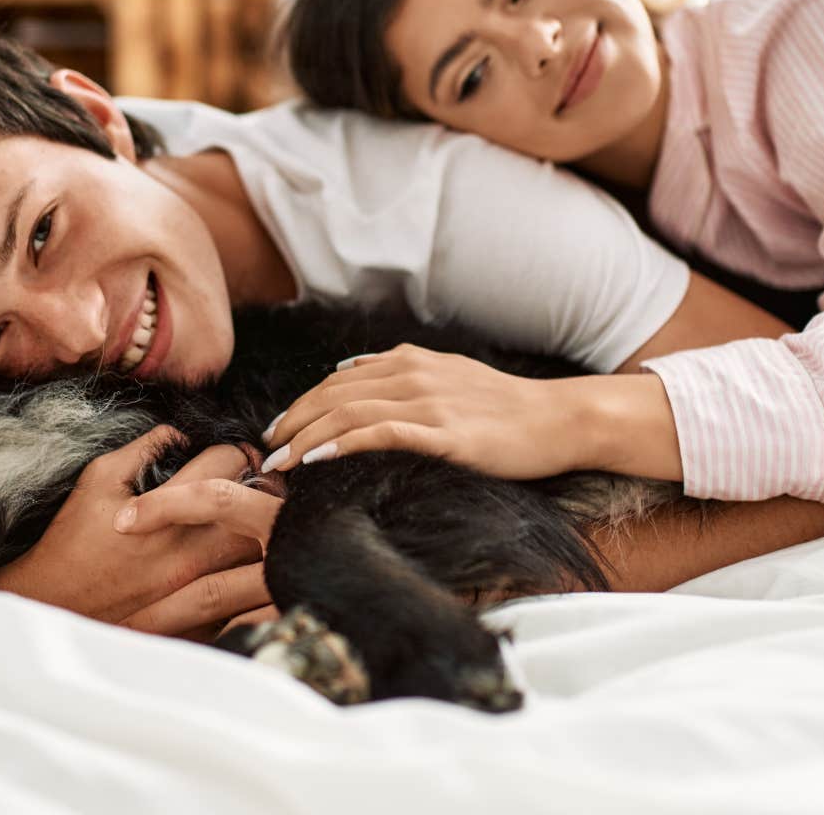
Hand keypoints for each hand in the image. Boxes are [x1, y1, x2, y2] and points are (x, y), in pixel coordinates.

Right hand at [0, 428, 274, 639]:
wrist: (54, 603)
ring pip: (258, 547)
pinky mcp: (201, 617)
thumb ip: (145, 448)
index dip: (232, 447)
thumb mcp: (101, 478)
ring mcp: (200, 587)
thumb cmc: (73, 538)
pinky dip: (246, 566)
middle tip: (248, 478)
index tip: (226, 452)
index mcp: (170, 513)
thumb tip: (178, 431)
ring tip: (247, 514)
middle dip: (256, 483)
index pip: (228, 462)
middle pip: (257, 503)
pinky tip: (236, 555)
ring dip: (257, 525)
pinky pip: (243, 587)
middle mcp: (192, 551)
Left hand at [258, 343, 597, 478]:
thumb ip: (402, 375)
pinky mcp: (443, 433)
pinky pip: (378, 434)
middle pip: (331, 396)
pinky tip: (314, 461)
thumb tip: (349, 373)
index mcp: (410, 361)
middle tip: (264, 450)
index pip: (337, 381)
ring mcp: (427, 403)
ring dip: (303, 437)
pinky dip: (340, 445)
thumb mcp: (449, 377)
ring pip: (346, 414)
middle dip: (292, 422)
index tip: (278, 430)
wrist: (559, 419)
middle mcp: (412, 374)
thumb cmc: (507, 407)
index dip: (301, 405)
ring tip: (277, 462)